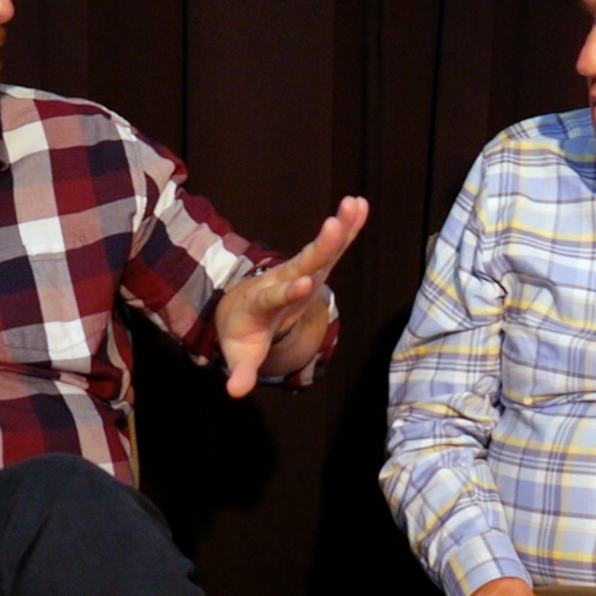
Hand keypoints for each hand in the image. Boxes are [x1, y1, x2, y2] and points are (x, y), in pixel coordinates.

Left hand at [215, 195, 368, 397]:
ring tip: (352, 204)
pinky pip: (332, 246)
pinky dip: (346, 227)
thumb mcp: (240, 354)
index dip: (290, 290)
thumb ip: (240, 371)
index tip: (305, 282)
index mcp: (263, 302)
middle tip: (333, 225)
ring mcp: (298, 270)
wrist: (239, 307)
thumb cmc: (242, 332)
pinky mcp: (312, 265)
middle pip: (302, 263)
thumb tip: (234, 392)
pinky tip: (361, 205)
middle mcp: (281, 280)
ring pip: (319, 249)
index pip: (277, 295)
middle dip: (319, 247)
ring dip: (337, 228)